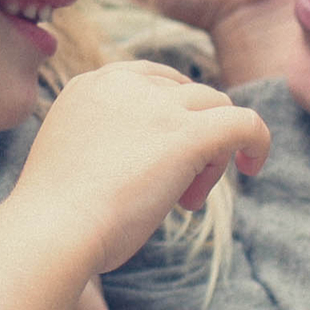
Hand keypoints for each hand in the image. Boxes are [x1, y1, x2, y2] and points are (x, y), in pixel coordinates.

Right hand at [19, 61, 273, 273]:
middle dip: (189, 137)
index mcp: (91, 85)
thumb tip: (145, 161)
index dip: (170, 114)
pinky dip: (256, 141)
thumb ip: (108, 140)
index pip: (152, 79)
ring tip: (187, 199)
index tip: (164, 155)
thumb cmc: (57, 215)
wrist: (52, 230)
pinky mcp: (187, 134)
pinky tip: (253, 166)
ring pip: (215, 108)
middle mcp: (124, 83)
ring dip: (210, 152)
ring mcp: (158, 106)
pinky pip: (244, 123)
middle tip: (174, 190)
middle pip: (186, 94)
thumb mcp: (77, 156)